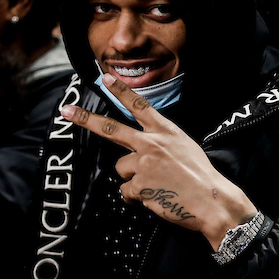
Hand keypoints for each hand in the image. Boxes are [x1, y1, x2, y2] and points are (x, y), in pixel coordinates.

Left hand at [61, 73, 257, 249]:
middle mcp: (152, 143)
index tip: (104, 79)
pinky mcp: (140, 185)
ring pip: (121, 169)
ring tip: (155, 186)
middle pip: (111, 129)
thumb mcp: (186, 147)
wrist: (212, 200)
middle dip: (86, 119)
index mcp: (166, 132)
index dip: (121, 92)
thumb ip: (163, 142)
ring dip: (133, 179)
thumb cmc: (202, 176)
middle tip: (66, 111)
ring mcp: (144, 163)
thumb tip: (144, 150)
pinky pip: (127, 191)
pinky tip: (156, 199)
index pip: (139, 106)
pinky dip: (137, 198)